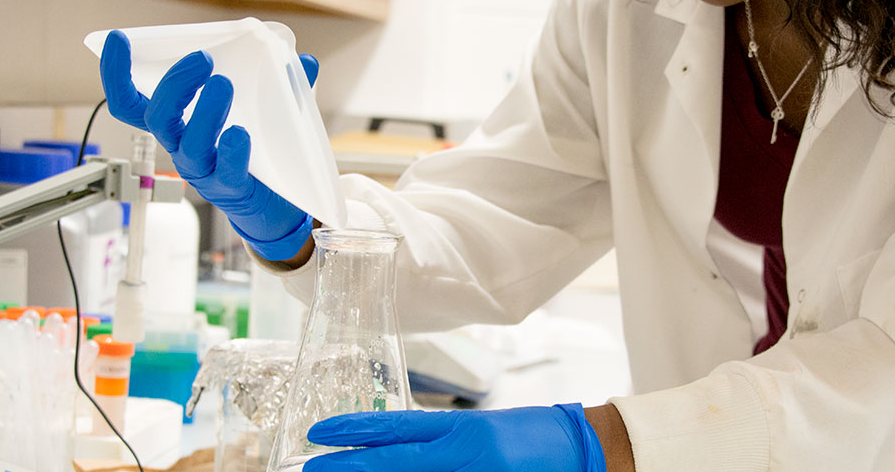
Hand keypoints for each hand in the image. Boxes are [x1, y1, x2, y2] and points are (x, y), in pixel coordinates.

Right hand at [100, 30, 320, 260]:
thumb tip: (304, 61)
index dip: (117, 73)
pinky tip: (240, 134)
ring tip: (223, 85)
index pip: (132, 101)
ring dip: (203, 111)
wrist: (275, 204)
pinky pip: (224, 170)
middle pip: (157, 116)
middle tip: (202, 58)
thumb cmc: (256, 151)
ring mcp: (203, 168)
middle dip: (174, 83)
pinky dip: (230, 150)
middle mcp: (181, 145)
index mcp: (179, 122)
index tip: (118, 38)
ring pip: (187, 142)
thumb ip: (279, 84)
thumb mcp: (263, 109)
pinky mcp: (230, 187)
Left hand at [302, 405, 606, 471]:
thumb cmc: (529, 440)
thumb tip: (385, 456)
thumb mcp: (478, 434)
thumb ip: (435, 445)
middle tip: (312, 470)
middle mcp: (465, 453)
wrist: (582, 452)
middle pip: (396, 463)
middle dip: (350, 469)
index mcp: (461, 430)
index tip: (318, 434)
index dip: (355, 430)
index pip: (397, 427)